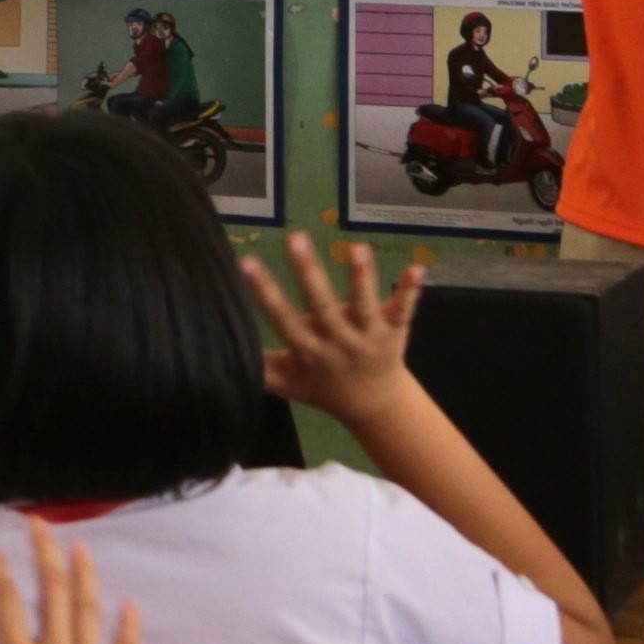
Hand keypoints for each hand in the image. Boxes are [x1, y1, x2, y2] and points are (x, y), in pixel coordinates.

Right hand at [241, 230, 426, 426]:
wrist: (377, 406)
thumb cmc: (326, 389)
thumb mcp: (290, 385)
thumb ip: (262, 369)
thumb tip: (225, 349)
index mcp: (310, 351)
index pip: (283, 318)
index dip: (264, 291)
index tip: (246, 261)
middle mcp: (339, 342)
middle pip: (322, 304)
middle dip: (308, 271)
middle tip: (294, 237)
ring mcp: (369, 336)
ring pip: (364, 305)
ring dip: (361, 278)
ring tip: (357, 248)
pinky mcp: (395, 331)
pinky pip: (404, 310)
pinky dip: (410, 290)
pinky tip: (418, 268)